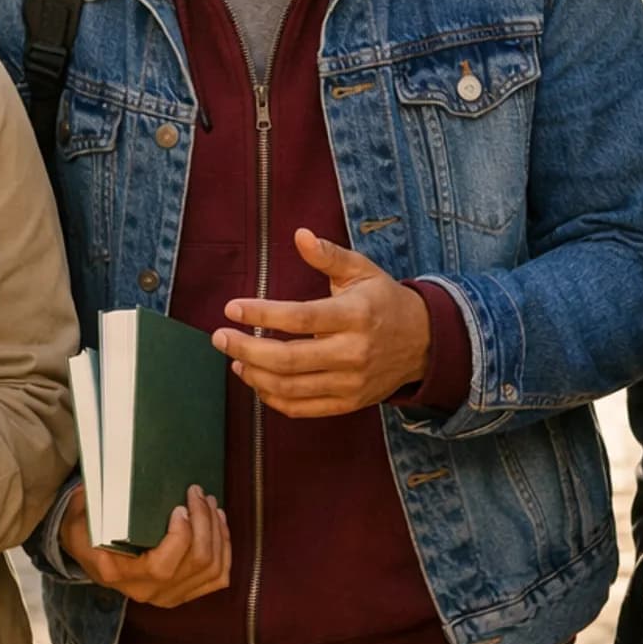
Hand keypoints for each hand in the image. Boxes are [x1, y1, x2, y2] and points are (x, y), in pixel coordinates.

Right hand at [59, 483, 230, 606]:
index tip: (180, 506)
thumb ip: (94, 502)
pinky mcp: (182, 593)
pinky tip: (219, 525)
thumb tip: (118, 477)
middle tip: (199, 494)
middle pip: (196, 563)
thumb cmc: (86, 528)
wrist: (87, 552)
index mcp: (119, 574)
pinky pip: (217, 578)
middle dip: (205, 523)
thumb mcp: (79, 515)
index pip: (162, 566)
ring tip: (210, 504)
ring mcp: (167, 596)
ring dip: (218, 532)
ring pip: (211, 569)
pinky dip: (225, 549)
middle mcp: (146, 591)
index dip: (181, 537)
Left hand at [212, 228, 432, 418]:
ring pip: (290, 387)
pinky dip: (272, 398)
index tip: (232, 308)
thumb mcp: (361, 270)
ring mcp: (351, 382)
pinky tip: (256, 380)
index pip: (300, 317)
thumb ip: (328, 255)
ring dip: (254, 375)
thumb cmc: (384, 301)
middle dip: (245, 348)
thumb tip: (299, 235)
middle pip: (288, 359)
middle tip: (219, 337)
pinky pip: (302, 408)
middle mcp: (353, 352)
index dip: (261, 314)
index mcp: (355, 315)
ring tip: (234, 358)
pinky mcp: (348, 403)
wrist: (423, 343)